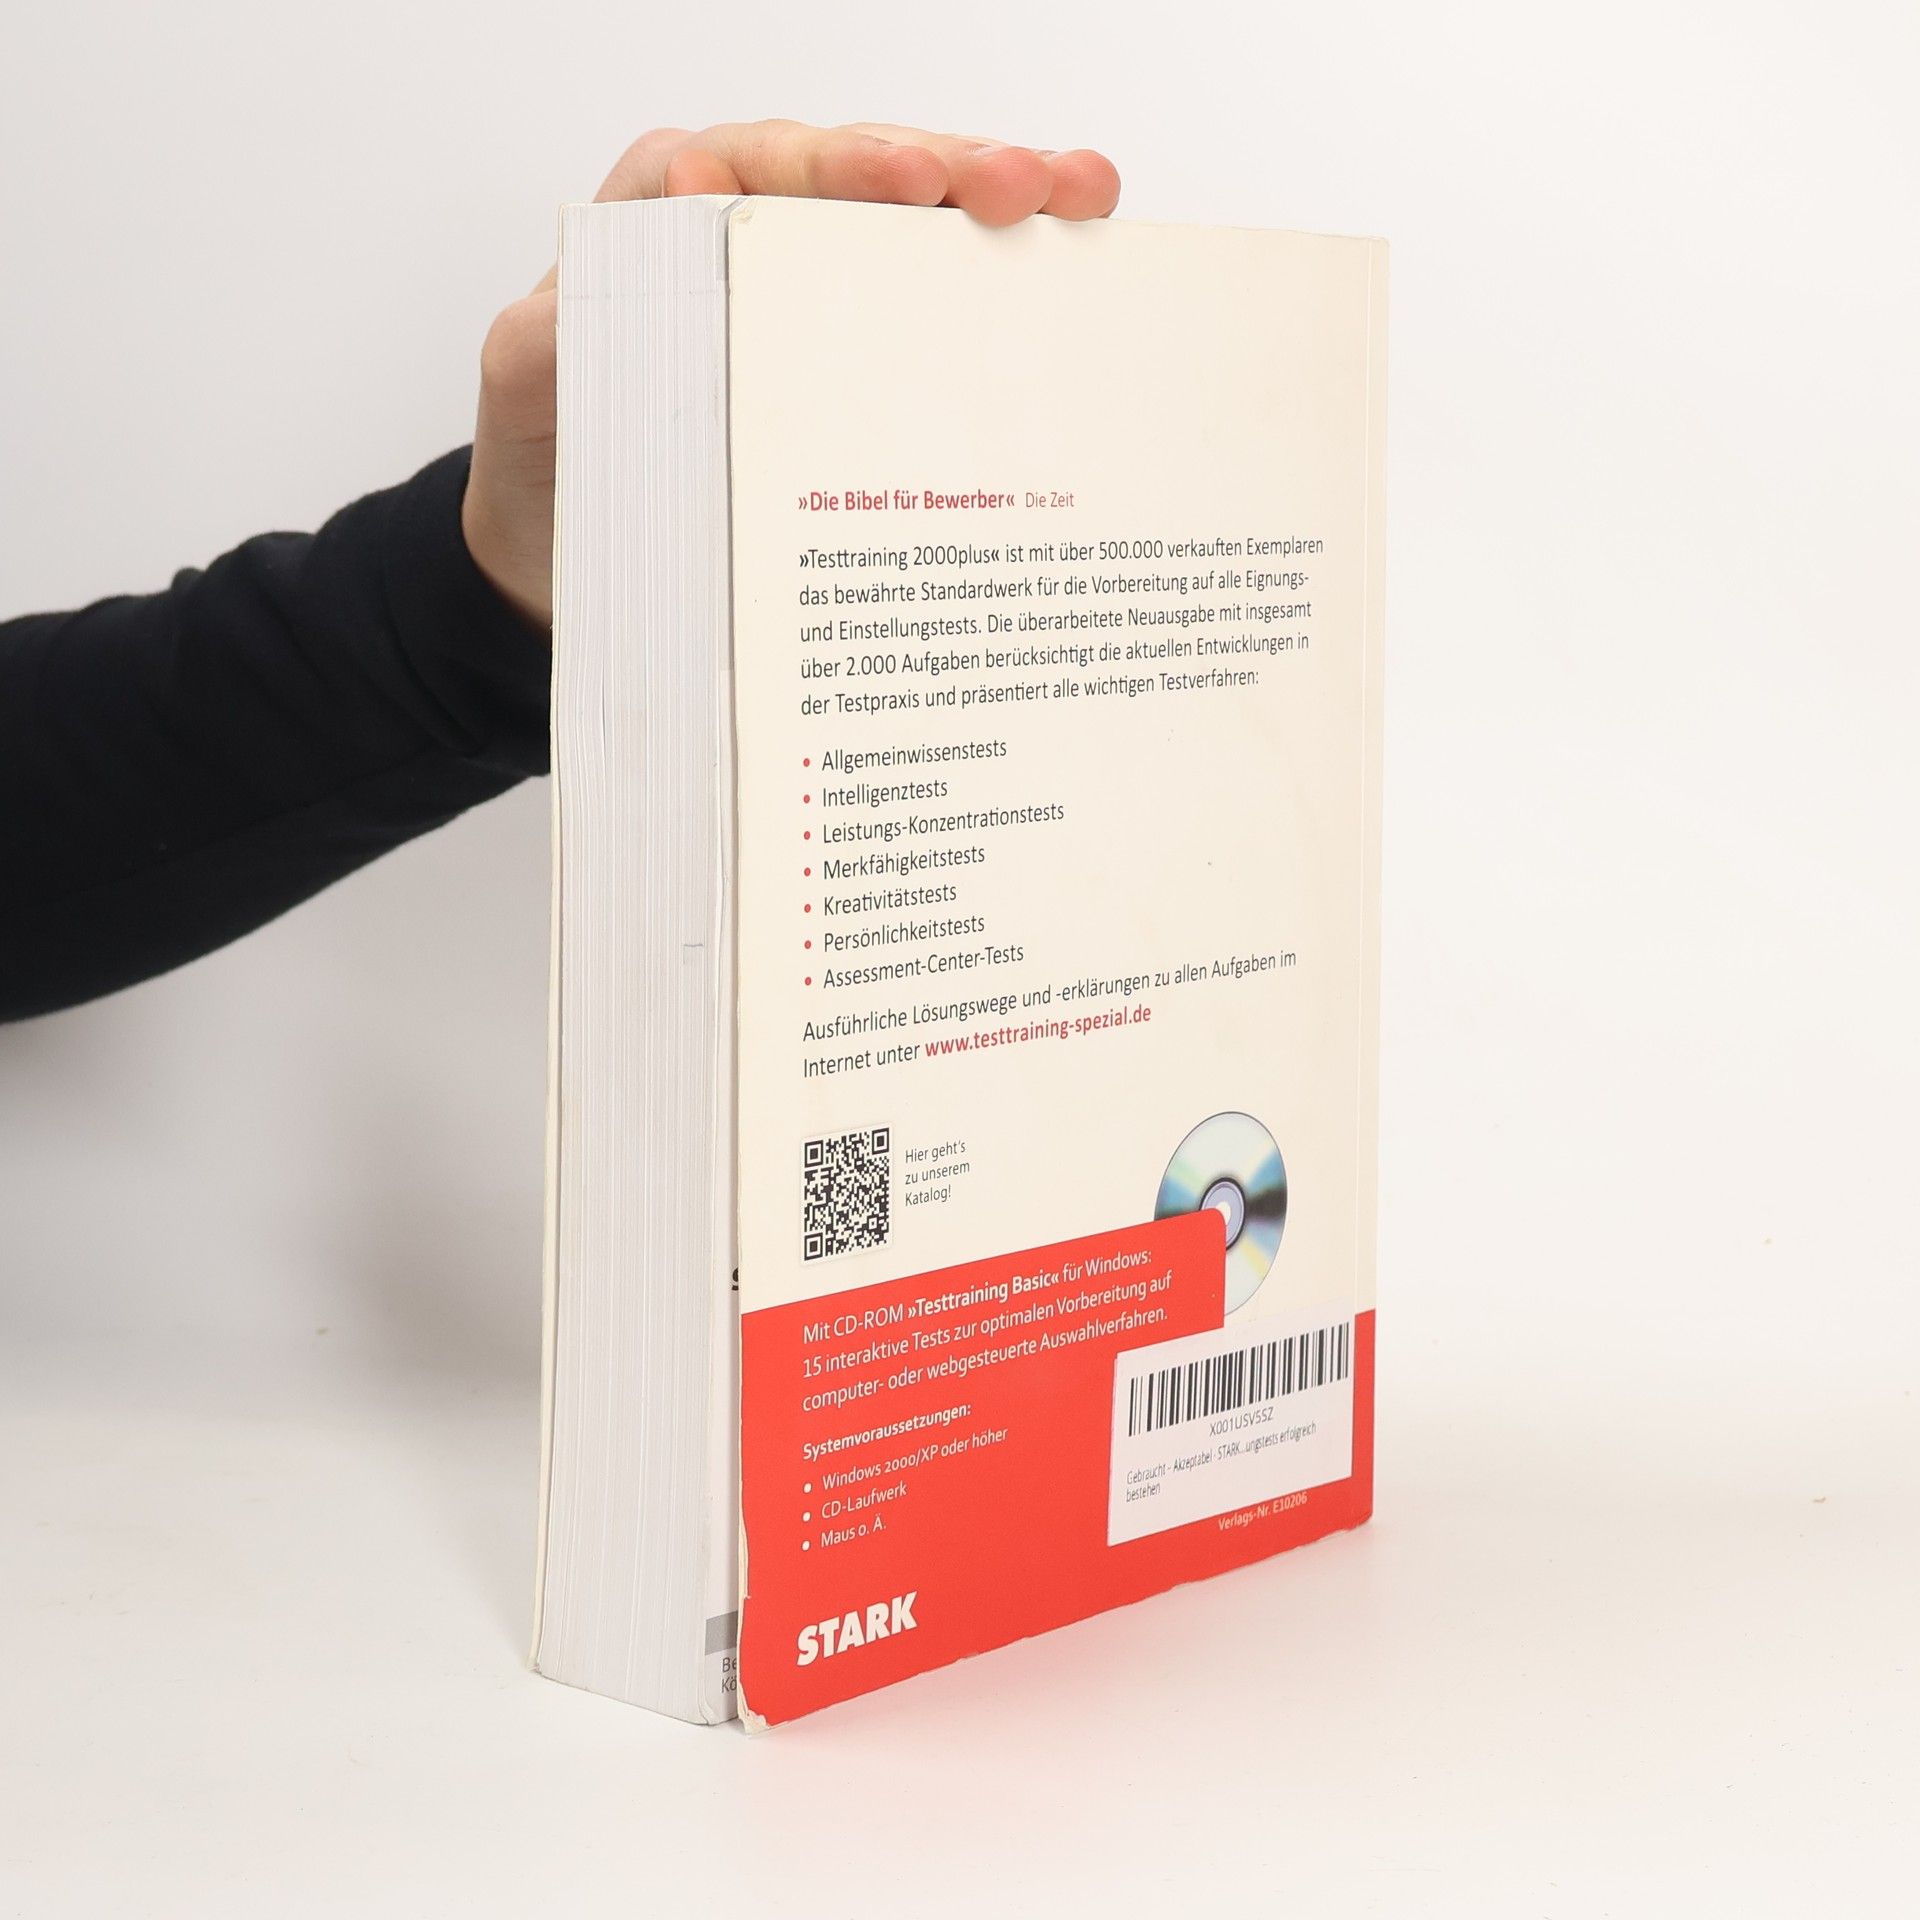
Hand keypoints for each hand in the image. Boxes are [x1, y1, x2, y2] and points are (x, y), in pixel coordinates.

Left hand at [462, 122, 1121, 629]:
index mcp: (666, 224)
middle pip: (859, 180)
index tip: (909, 180)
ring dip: (999, 209)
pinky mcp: (849, 356)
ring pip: (912, 230)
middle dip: (952, 170)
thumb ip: (559, 326)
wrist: (566, 555)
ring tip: (1079, 200)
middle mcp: (747, 237)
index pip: (762, 166)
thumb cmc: (553, 462)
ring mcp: (807, 296)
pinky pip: (929, 304)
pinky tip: (1067, 265)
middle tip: (1026, 186)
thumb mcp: (531, 394)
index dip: (842, 167)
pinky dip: (998, 286)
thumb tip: (625, 265)